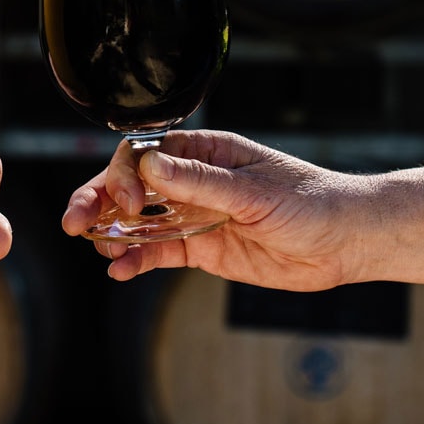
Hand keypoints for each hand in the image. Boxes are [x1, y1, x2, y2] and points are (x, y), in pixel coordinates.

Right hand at [63, 129, 423, 289]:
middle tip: (75, 222)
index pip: (144, 154)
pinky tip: (120, 269)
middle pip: (131, 185)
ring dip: (113, 231)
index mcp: (204, 153)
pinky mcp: (203, 248)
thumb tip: (150, 166)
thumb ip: (200, 182)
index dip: (124, 175)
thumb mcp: (254, 190)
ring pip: (138, 220)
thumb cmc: (311, 201)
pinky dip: (137, 260)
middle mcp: (193, 181)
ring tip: (97, 247)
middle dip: (99, 201)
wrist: (348, 241)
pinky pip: (159, 252)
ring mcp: (195, 215)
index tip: (127, 201)